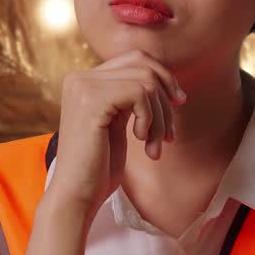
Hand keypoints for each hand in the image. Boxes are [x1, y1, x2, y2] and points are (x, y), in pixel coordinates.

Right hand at [47, 49, 186, 219]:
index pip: (135, 59)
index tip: (178, 103)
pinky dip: (150, 119)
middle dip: (165, 98)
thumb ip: (130, 98)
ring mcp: (83, 86)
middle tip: (169, 133)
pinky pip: (140, 93)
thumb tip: (168, 81)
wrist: (76, 196)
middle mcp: (79, 78)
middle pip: (143, 65)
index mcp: (84, 81)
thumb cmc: (98, 167)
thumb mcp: (117, 123)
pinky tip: (140, 141)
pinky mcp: (92, 100)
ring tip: (155, 145)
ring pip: (146, 81)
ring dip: (160, 117)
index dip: (163, 78)